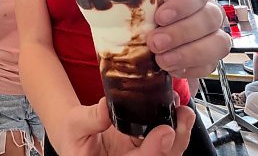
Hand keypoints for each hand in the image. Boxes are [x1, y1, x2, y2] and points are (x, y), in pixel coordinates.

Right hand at [56, 97, 194, 155]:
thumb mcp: (74, 126)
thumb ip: (89, 119)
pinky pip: (167, 141)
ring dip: (181, 132)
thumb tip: (106, 106)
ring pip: (169, 152)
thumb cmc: (74, 137)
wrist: (78, 138)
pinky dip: (176, 125)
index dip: (155, 150)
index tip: (165, 131)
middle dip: (177, 140)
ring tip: (183, 109)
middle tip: (183, 115)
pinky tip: (176, 107)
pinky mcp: (149, 146)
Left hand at [147, 0, 230, 77]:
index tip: (160, 18)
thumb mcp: (143, 3)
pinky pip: (210, 65)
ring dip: (188, 54)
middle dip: (180, 33)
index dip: (181, 5)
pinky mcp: (212, 58)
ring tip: (162, 60)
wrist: (153, 40)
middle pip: (208, 18)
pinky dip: (190, 69)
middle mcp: (209, 11)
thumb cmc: (148, 17)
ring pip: (217, 43)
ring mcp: (215, 35)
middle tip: (155, 43)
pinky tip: (172, 69)